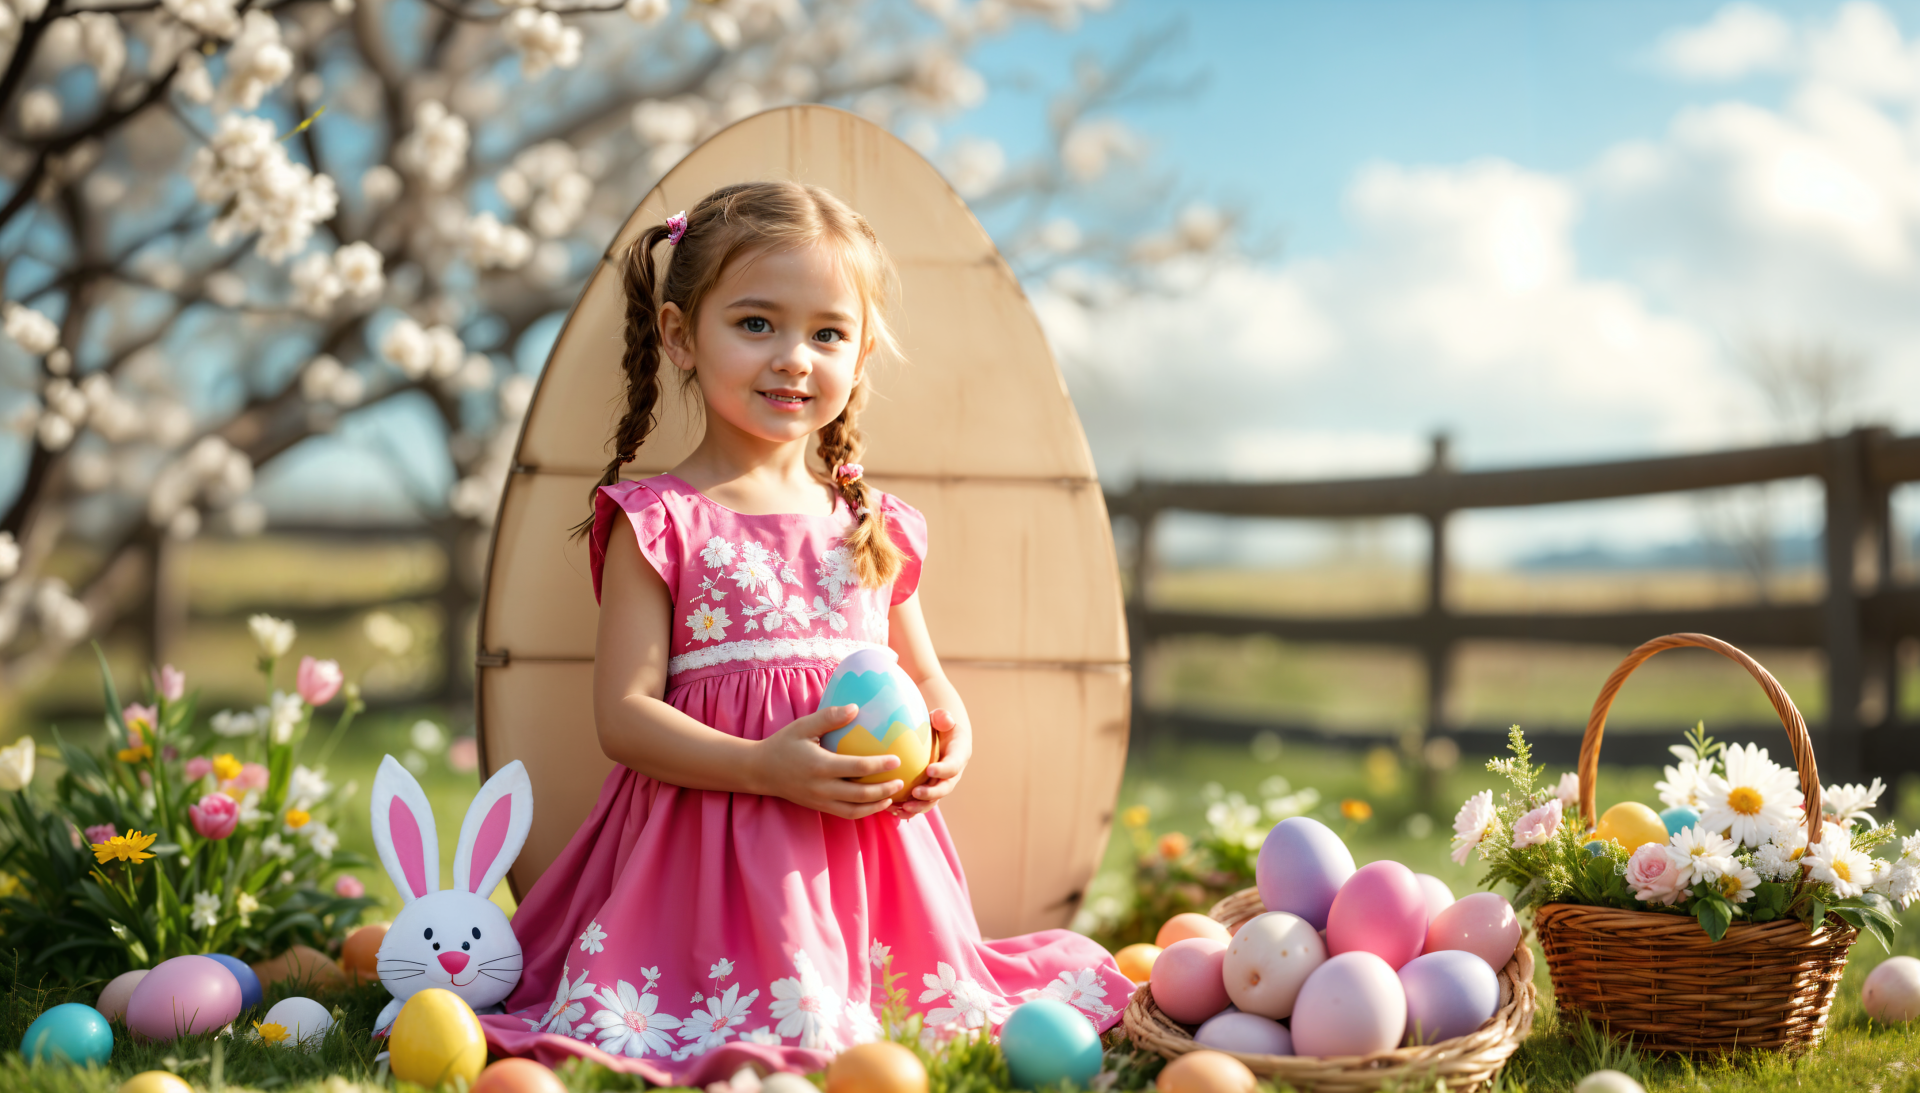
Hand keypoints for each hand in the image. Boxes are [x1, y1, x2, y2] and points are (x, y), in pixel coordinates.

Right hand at [751, 704, 904, 819]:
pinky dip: (864, 811)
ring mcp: (820, 801)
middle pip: (861, 794)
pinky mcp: (819, 807)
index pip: (857, 768)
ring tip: (894, 796)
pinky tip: (876, 803)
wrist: (759, 771)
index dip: (879, 765)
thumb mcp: (802, 727)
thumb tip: (855, 707)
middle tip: (902, 780)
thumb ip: (828, 717)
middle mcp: (822, 788)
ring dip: (877, 805)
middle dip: (884, 789)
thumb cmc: (783, 744)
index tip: (897, 759)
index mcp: (820, 766)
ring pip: (855, 810)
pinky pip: (846, 814)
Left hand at [892, 707, 969, 817]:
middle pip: (944, 788)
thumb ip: (943, 717)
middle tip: (915, 794)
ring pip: (932, 801)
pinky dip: (908, 809)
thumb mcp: (942, 718)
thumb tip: (943, 719)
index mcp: (958, 755)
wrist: (940, 737)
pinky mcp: (928, 791)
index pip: (954, 765)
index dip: (944, 770)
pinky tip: (893, 810)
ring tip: (902, 808)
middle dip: (930, 794)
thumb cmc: (939, 725)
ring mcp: (940, 784)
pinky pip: (920, 803)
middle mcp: (952, 774)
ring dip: (918, 807)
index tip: (930, 770)